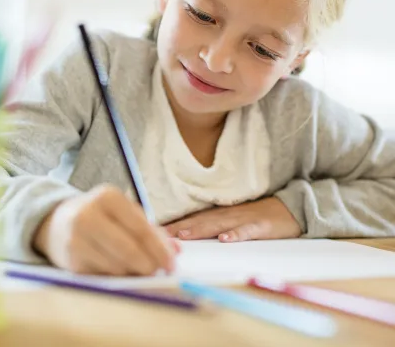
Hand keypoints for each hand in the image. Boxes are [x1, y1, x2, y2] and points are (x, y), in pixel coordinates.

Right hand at [34, 184, 176, 275]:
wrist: (58, 223)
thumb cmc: (101, 216)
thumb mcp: (124, 212)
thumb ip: (151, 229)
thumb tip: (176, 250)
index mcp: (107, 197)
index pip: (140, 228)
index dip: (159, 249)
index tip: (171, 264)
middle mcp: (88, 215)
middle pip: (129, 249)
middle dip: (149, 265)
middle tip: (159, 271)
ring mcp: (77, 239)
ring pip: (117, 266)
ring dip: (134, 273)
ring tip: (138, 268)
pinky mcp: (71, 262)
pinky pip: (104, 276)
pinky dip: (117, 277)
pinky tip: (119, 270)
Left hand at [165, 197, 300, 241]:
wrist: (291, 207)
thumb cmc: (259, 215)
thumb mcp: (233, 218)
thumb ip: (213, 224)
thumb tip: (189, 233)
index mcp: (220, 214)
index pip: (193, 219)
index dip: (174, 224)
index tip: (155, 231)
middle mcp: (227, 214)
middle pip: (200, 221)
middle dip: (179, 228)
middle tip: (160, 235)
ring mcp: (243, 219)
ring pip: (218, 224)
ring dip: (200, 229)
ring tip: (185, 235)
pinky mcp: (260, 226)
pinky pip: (247, 230)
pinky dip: (235, 234)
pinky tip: (225, 239)